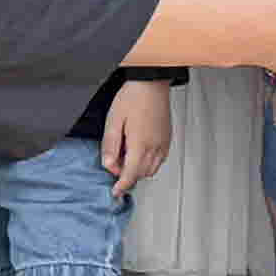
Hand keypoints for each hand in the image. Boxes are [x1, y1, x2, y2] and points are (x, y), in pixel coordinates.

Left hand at [100, 76, 175, 193]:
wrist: (152, 83)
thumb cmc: (133, 98)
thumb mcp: (113, 121)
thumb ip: (110, 146)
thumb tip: (109, 165)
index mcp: (140, 145)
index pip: (131, 175)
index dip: (121, 187)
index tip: (115, 192)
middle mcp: (155, 147)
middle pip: (141, 175)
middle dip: (127, 176)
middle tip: (115, 161)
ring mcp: (163, 144)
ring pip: (151, 170)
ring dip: (138, 170)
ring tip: (126, 154)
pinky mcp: (167, 140)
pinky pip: (159, 161)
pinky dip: (148, 163)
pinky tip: (138, 150)